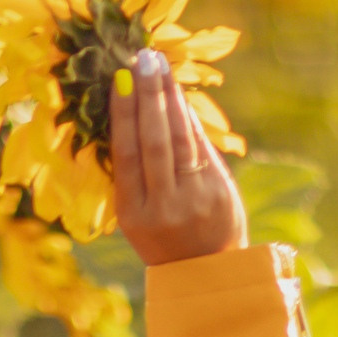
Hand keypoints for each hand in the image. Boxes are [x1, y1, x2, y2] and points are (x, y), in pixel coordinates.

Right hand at [111, 48, 244, 265]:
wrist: (207, 273)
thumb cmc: (164, 241)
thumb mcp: (138, 220)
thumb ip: (134, 178)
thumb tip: (132, 116)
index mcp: (134, 216)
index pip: (127, 155)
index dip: (123, 116)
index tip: (119, 82)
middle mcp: (164, 207)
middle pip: (154, 142)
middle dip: (147, 97)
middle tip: (142, 61)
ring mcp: (194, 199)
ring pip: (180, 139)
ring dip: (170, 98)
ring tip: (160, 68)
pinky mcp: (219, 191)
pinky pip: (201, 146)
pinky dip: (190, 118)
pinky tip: (178, 96)